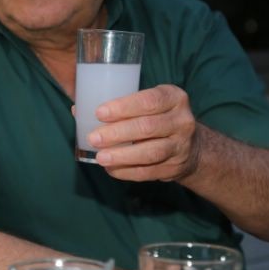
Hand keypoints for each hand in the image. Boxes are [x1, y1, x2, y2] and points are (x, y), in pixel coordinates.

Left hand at [86, 84, 200, 181]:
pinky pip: (149, 171)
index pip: (149, 100)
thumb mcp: (147, 103)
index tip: (99, 113)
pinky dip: (127, 171)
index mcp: (173, 97)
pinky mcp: (175, 167)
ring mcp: (181, 146)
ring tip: (100, 157)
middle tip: (93, 138)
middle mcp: (182, 120)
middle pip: (147, 127)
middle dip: (117, 133)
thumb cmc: (157, 117)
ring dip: (122, 156)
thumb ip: (118, 105)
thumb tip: (78, 110)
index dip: (123, 107)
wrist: (191, 146)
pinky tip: (111, 169)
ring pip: (150, 152)